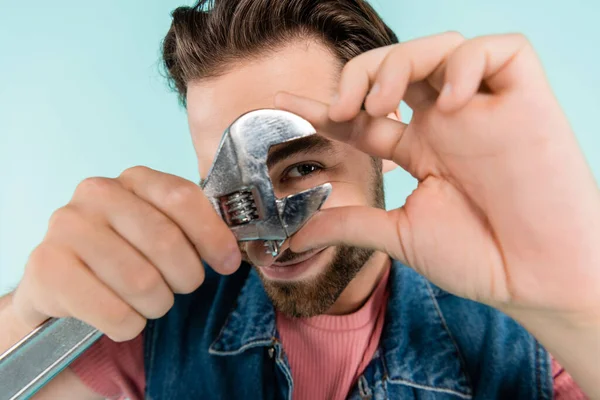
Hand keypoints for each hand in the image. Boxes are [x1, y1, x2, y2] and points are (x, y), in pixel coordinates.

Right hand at [12, 167, 240, 340]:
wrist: (63, 278)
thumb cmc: (125, 252)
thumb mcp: (162, 230)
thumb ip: (196, 230)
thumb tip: (231, 254)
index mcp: (134, 179)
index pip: (183, 198)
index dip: (213, 235)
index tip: (227, 263)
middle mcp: (97, 193)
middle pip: (165, 242)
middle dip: (186, 277)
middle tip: (180, 287)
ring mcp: (67, 227)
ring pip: (142, 282)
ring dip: (157, 304)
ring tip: (150, 301)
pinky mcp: (47, 267)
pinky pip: (113, 313)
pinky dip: (129, 324)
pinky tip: (124, 317)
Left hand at [275, 32, 599, 320]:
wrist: (536, 280)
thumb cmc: (478, 259)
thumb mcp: (400, 236)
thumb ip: (350, 225)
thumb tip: (295, 235)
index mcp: (420, 149)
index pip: (364, 114)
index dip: (323, 105)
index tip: (283, 103)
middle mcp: (448, 122)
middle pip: (396, 67)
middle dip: (359, 73)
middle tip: (342, 106)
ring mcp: (485, 108)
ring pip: (440, 47)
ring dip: (400, 62)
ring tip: (382, 102)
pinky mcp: (527, 99)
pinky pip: (501, 50)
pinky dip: (468, 62)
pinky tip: (453, 100)